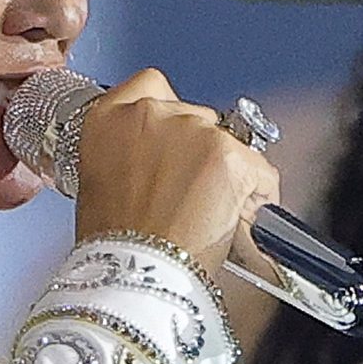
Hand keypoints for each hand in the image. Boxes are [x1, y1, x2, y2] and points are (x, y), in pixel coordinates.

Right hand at [69, 67, 279, 268]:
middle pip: (198, 117)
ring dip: (229, 176)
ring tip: (210, 217)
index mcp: (108, 117)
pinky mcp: (230, 154)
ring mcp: (194, 129)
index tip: (174, 143)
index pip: (151, 85)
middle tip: (190, 197)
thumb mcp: (101, 185)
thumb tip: (159, 163)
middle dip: (201, 154)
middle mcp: (150, 112)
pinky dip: (258, 197)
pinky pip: (261, 172)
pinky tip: (237, 223)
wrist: (133, 278)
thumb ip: (129, 156)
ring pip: (231, 144)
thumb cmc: (113, 247)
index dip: (170, 116)